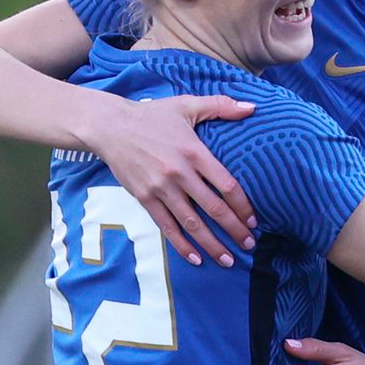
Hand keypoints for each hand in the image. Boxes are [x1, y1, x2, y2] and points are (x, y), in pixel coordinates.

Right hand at [99, 93, 258, 265]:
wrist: (111, 126)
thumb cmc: (151, 115)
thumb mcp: (186, 104)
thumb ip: (221, 106)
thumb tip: (253, 107)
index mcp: (194, 152)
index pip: (226, 185)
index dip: (243, 206)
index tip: (254, 221)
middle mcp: (180, 173)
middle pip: (214, 209)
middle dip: (234, 230)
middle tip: (249, 245)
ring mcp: (161, 189)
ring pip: (192, 224)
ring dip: (212, 245)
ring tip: (228, 260)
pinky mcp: (145, 199)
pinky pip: (167, 228)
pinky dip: (182, 246)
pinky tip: (196, 259)